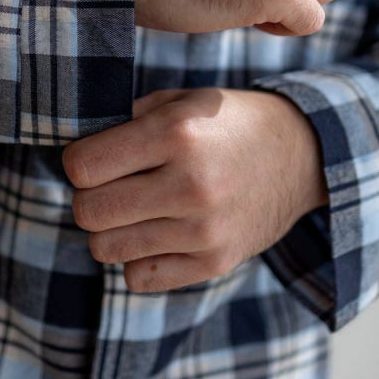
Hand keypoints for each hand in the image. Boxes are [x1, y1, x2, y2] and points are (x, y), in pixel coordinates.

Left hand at [63, 88, 328, 291]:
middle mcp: (190, 185)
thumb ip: (128, 121)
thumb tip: (80, 153)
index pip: (83, 167)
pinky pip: (137, 277)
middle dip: (88, 198)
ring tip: (134, 210)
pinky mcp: (214, 263)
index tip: (91, 159)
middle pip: (88, 212)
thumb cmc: (231, 123)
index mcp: (177, 134)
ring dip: (110, 229)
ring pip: (106, 249)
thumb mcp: (183, 100)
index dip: (77, 162)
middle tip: (110, 186)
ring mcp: (204, 231)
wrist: (301, 155)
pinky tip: (156, 235)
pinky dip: (136, 258)